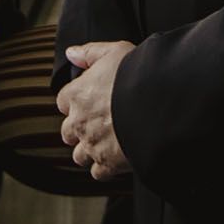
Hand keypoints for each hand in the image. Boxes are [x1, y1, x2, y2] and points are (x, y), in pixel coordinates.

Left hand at [56, 39, 135, 179]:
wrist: (160, 103)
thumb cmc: (138, 75)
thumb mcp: (114, 51)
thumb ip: (90, 53)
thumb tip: (71, 53)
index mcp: (77, 95)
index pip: (64, 102)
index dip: (77, 102)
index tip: (90, 101)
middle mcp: (79, 122)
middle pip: (68, 132)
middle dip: (80, 130)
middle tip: (99, 124)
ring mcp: (92, 144)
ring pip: (79, 155)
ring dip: (90, 151)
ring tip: (107, 144)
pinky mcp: (108, 163)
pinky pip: (98, 173)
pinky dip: (105, 169)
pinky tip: (117, 160)